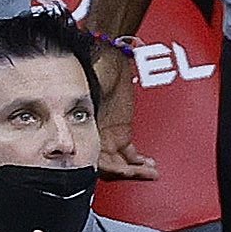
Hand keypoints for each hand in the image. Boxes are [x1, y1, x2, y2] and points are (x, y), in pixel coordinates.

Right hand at [94, 45, 157, 181]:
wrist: (113, 58)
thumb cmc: (98, 71)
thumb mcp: (91, 95)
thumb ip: (89, 119)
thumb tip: (91, 143)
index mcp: (82, 130)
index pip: (92, 159)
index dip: (108, 168)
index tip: (122, 172)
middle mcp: (94, 137)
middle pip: (107, 165)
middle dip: (124, 172)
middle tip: (138, 174)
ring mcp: (108, 136)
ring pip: (119, 163)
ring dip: (134, 170)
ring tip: (149, 173)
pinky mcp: (121, 133)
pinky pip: (129, 155)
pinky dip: (139, 163)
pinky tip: (147, 167)